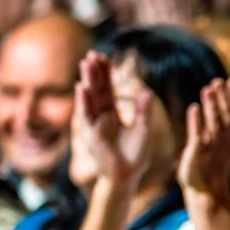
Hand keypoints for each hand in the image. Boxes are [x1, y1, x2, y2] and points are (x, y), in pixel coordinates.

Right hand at [76, 52, 153, 185]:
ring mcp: (94, 125)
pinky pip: (86, 115)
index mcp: (112, 114)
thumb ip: (144, 111)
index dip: (105, 74)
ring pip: (90, 99)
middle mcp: (100, 117)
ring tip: (85, 63)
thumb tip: (147, 91)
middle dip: (95, 73)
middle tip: (92, 54)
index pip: (107, 89)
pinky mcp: (91, 134)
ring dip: (87, 81)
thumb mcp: (143, 129)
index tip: (102, 56)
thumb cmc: (136, 155)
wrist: (128, 176)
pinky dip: (84, 101)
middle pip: (97, 90)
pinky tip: (82, 87)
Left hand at [177, 77, 229, 202]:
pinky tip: (193, 108)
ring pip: (214, 124)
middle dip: (224, 98)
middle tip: (219, 80)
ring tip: (207, 88)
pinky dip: (196, 122)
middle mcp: (224, 141)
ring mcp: (212, 148)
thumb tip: (227, 111)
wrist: (206, 192)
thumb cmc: (211, 168)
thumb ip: (223, 128)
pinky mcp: (197, 154)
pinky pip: (198, 136)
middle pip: (227, 116)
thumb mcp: (221, 146)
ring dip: (211, 106)